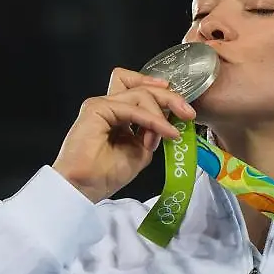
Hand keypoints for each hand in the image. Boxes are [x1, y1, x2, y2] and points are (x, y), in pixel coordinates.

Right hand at [52, 68, 195, 203]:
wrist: (84, 188)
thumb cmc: (107, 174)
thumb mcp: (141, 150)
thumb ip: (153, 131)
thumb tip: (169, 123)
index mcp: (119, 113)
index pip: (140, 89)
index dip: (162, 91)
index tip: (183, 106)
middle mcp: (110, 105)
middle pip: (142, 86)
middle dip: (169, 96)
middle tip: (189, 113)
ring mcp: (102, 104)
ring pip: (140, 94)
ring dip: (160, 113)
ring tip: (170, 134)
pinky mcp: (96, 108)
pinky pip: (132, 108)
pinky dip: (153, 119)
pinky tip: (165, 131)